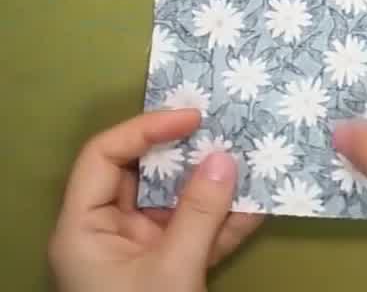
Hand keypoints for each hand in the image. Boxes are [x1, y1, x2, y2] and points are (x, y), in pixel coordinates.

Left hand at [49, 109, 261, 291]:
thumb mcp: (172, 270)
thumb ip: (200, 213)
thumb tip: (225, 158)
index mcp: (84, 228)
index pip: (104, 157)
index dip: (146, 129)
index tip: (194, 117)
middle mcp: (107, 232)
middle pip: (143, 175)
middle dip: (188, 153)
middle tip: (228, 128)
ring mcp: (140, 252)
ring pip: (177, 202)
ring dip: (217, 186)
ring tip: (254, 160)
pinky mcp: (170, 270)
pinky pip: (198, 232)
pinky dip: (228, 220)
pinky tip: (261, 204)